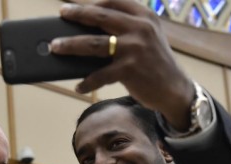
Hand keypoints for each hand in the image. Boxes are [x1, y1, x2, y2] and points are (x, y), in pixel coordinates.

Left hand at [51, 0, 194, 128]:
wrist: (175, 89)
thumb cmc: (155, 63)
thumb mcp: (147, 37)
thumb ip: (126, 28)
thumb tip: (88, 31)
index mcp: (144, 16)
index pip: (113, 2)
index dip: (91, 3)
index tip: (74, 5)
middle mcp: (140, 28)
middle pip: (100, 17)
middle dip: (77, 15)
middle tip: (61, 14)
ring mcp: (135, 48)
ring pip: (94, 44)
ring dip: (71, 45)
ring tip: (56, 46)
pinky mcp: (130, 70)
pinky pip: (101, 75)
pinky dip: (87, 82)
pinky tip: (79, 86)